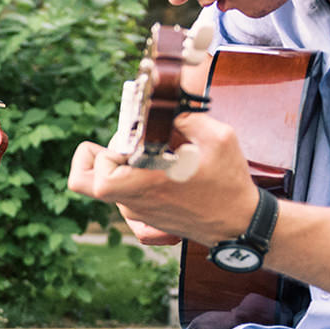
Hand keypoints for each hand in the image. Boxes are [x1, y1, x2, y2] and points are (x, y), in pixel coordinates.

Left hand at [72, 112, 257, 244]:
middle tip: (139, 143)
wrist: (239, 223)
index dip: (101, 156)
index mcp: (145, 187)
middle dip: (108, 153)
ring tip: (161, 156)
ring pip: (109, 184)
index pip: (96, 178)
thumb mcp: (218, 138)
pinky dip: (135, 176)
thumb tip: (163, 105)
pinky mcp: (145, 216)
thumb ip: (186, 116)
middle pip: (89, 180)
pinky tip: (161, 168)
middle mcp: (135, 203)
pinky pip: (125, 193)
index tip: (130, 144)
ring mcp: (138, 212)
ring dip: (125, 164)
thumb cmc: (229, 184)